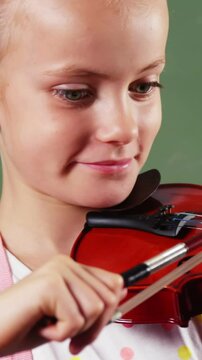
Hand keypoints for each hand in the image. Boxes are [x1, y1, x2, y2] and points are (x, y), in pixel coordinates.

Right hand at [0, 255, 125, 355]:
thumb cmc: (23, 323)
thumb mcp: (66, 314)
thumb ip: (91, 301)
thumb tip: (120, 292)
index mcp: (70, 266)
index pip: (113, 282)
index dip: (108, 310)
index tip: (90, 327)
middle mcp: (65, 263)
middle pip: (108, 298)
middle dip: (92, 327)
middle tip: (69, 335)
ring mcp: (57, 271)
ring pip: (94, 309)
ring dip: (74, 329)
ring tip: (50, 325)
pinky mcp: (50, 284)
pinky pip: (75, 319)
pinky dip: (60, 333)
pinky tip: (41, 325)